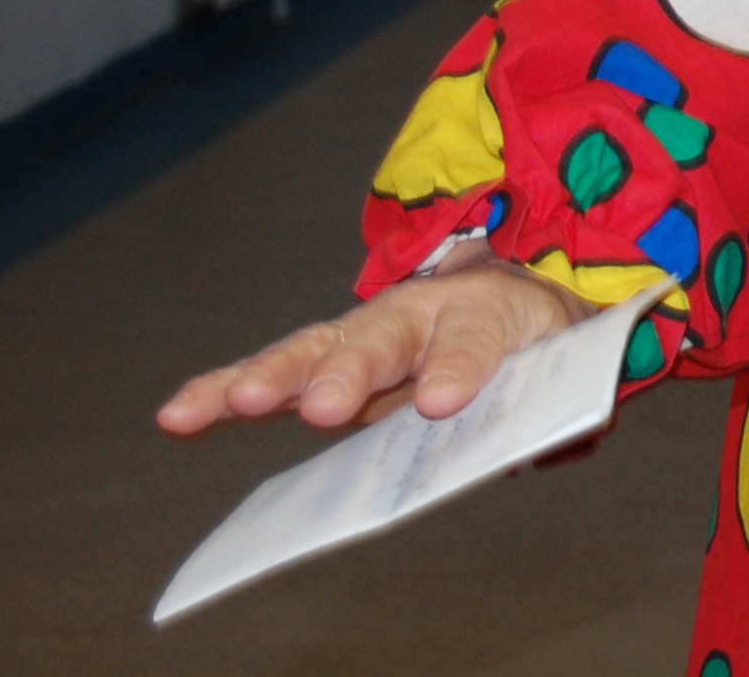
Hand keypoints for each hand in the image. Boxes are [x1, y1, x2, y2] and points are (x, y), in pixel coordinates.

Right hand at [156, 243, 590, 435]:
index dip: (457, 372)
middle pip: (379, 340)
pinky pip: (272, 377)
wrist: (515, 298)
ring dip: (272, 379)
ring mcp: (363, 338)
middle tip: (327, 406)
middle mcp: (414, 316)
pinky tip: (180, 414)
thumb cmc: (536, 340)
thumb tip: (548, 451)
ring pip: (312, 351)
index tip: (441, 402)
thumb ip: (561, 411)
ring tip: (232, 403)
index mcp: (482, 313)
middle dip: (350, 372)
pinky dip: (225, 391)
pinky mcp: (325, 366)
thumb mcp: (568, 367)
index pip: (471, 343)